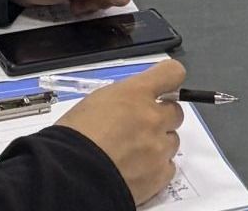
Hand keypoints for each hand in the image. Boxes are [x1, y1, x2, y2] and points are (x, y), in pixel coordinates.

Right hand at [62, 60, 184, 204]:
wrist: (71, 174)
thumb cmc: (74, 135)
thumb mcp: (96, 101)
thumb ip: (123, 99)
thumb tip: (133, 105)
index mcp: (136, 93)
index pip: (171, 73)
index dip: (168, 80)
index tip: (163, 89)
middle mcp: (153, 117)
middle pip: (175, 112)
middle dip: (161, 119)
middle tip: (140, 129)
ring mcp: (158, 147)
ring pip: (172, 141)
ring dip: (158, 145)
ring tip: (133, 154)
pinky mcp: (159, 175)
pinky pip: (168, 167)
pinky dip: (156, 168)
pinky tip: (137, 170)